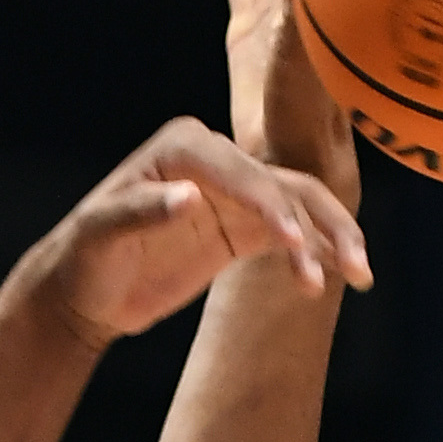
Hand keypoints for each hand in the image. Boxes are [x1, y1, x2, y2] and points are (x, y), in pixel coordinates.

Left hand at [28, 114, 366, 354]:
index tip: (292, 241)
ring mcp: (235, 196)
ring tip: (358, 276)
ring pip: (298, 208)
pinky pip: (290, 237)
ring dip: (332, 239)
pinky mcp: (242, 230)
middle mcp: (218, 161)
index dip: (269, 203)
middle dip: (321, 221)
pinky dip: (314, 256)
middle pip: (283, 184)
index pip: (240, 169)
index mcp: (185, 147)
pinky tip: (332, 281)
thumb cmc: (84, 258)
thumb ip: (141, 212)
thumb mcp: (99, 235)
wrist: (85, 294)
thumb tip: (190, 197)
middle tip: (352, 261)